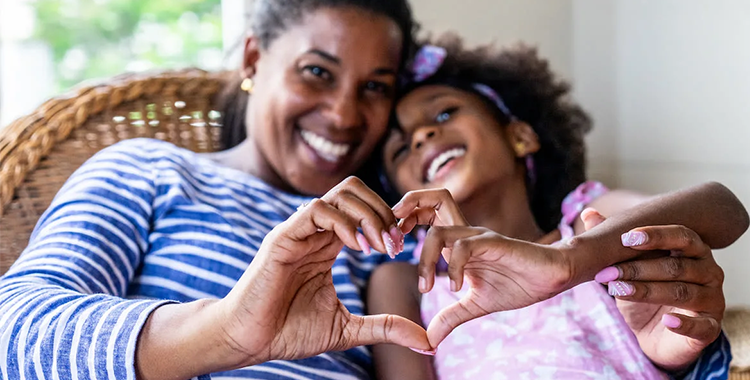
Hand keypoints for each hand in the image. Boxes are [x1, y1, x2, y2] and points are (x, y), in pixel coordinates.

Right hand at [215, 177, 428, 366]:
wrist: (250, 342)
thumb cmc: (290, 332)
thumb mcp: (349, 329)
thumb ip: (386, 327)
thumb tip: (426, 340)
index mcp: (329, 245)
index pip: (364, 210)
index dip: (389, 221)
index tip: (401, 249)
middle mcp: (315, 231)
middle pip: (356, 191)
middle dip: (384, 212)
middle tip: (395, 244)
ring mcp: (299, 231)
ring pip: (341, 194)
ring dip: (369, 215)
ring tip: (380, 246)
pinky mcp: (283, 238)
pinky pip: (318, 210)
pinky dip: (344, 223)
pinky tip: (358, 248)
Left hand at [393, 189, 571, 347]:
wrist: (551, 279)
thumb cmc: (517, 284)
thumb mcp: (475, 305)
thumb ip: (451, 317)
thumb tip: (429, 339)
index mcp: (458, 242)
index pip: (427, 213)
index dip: (405, 219)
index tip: (392, 247)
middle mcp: (465, 233)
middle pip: (433, 200)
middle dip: (407, 207)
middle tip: (393, 242)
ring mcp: (479, 237)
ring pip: (439, 231)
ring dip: (425, 259)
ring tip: (426, 286)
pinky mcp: (494, 244)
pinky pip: (464, 248)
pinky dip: (453, 268)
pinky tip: (455, 289)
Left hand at [583, 209, 724, 371]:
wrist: (654, 336)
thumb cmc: (645, 295)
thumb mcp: (627, 268)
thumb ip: (612, 242)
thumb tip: (588, 213)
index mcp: (693, 251)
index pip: (680, 236)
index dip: (655, 236)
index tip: (626, 239)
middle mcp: (709, 272)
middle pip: (676, 266)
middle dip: (638, 269)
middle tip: (606, 273)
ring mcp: (713, 300)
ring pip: (682, 292)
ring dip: (647, 291)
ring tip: (617, 290)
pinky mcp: (711, 327)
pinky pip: (701, 325)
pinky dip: (684, 323)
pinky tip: (667, 321)